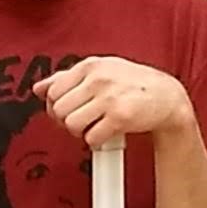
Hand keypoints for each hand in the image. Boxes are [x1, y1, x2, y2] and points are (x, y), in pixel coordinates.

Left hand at [35, 56, 194, 153]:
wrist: (167, 97)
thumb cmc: (132, 84)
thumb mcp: (100, 71)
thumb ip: (68, 78)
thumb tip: (39, 88)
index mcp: (90, 66)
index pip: (53, 91)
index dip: (56, 107)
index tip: (68, 111)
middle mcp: (98, 79)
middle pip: (59, 110)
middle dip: (66, 121)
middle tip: (82, 121)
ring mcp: (109, 97)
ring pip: (71, 124)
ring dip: (80, 132)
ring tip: (93, 127)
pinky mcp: (120, 117)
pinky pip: (91, 137)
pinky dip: (95, 141)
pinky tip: (105, 134)